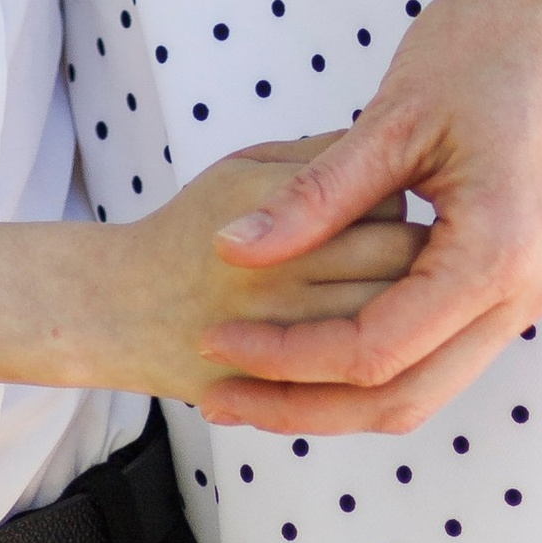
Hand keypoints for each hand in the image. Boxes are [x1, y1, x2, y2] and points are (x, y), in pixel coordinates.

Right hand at [92, 137, 423, 410]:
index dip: (404, 199)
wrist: (122, 308)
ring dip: (409, 307)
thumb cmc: (191, 226)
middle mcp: (280, 274)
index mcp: (275, 210)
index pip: (384, 202)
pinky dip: (378, 357)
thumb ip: (318, 160)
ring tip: (400, 286)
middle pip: (396, 264)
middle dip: (419, 253)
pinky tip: (378, 332)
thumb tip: (393, 155)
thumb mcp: (245, 165)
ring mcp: (280, 337)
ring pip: (386, 325)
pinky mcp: (277, 387)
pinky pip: (353, 380)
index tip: (398, 194)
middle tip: (415, 243)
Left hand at [194, 0, 541, 435]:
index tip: (216, 339)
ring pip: (428, 386)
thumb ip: (315, 196)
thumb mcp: (396, 118)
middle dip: (305, 405)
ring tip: (256, 382)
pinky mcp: (526, 271)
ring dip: (340, 394)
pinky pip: (446, 347)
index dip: (285, 357)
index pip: (373, 350)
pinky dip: (381, 358)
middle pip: (403, 399)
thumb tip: (230, 250)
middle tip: (220, 396)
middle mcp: (523, 293)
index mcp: (494, 256)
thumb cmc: (494, 43)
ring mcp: (532, 288)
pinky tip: (318, 339)